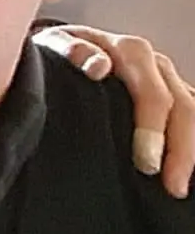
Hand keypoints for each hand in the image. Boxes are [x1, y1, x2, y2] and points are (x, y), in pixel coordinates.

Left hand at [36, 24, 192, 196]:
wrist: (61, 49)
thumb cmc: (55, 54)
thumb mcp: (53, 46)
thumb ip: (70, 51)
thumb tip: (98, 65)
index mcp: (130, 52)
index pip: (153, 94)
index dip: (153, 130)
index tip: (147, 165)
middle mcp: (156, 65)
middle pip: (183, 108)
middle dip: (180, 150)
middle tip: (171, 188)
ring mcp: (168, 80)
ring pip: (193, 113)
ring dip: (190, 151)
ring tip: (177, 188)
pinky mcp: (172, 95)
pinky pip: (190, 118)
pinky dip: (190, 142)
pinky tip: (186, 172)